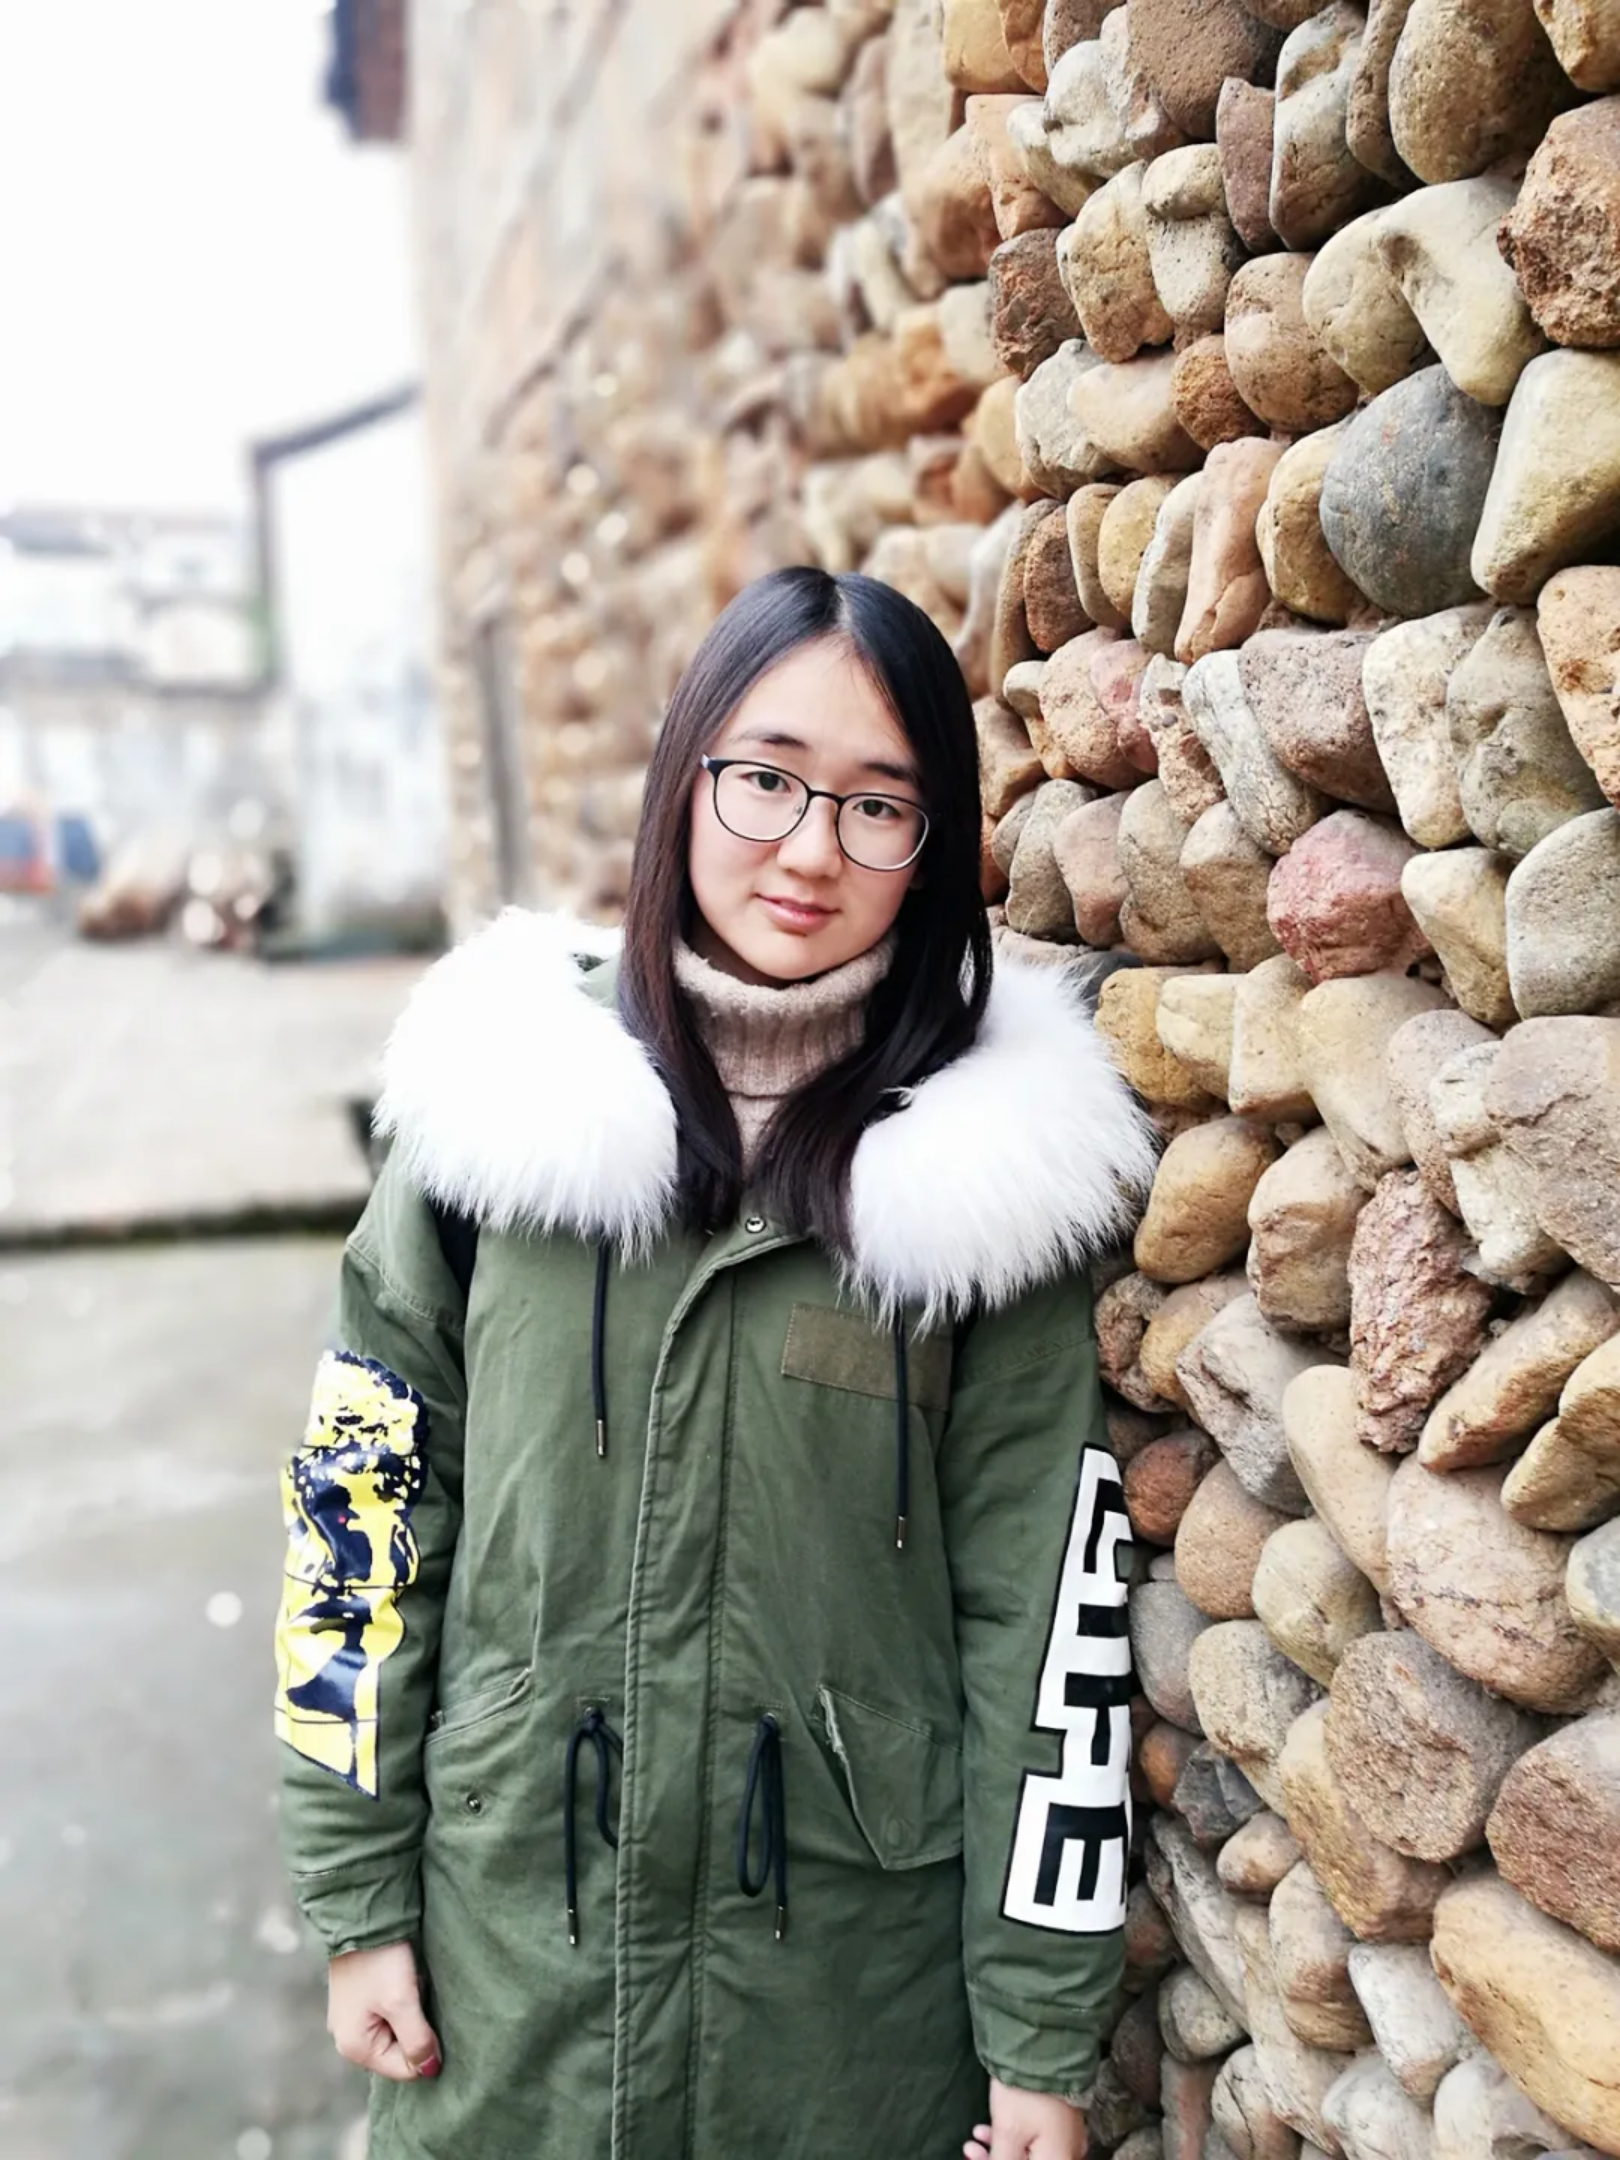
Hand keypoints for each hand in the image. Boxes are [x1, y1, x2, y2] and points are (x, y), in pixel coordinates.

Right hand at [327, 1940, 441, 2081]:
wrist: (363, 1916)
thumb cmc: (380, 1960)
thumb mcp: (402, 2002)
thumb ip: (417, 2040)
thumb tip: (429, 2070)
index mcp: (355, 2047)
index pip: (405, 2070)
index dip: (427, 2050)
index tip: (436, 2021)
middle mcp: (349, 2038)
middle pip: (400, 2052)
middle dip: (419, 2031)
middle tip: (425, 2001)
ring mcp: (354, 2019)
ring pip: (397, 2032)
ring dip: (413, 2015)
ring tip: (417, 1989)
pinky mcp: (362, 1999)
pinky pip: (390, 2014)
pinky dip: (404, 2003)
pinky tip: (409, 1983)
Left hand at [964, 2078, 1088, 2159]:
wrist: (1044, 2043)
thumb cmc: (1026, 2090)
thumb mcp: (1007, 2133)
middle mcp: (1068, 2152)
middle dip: (996, 2159)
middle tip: (971, 2152)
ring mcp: (1064, 2134)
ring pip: (1029, 2153)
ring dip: (999, 2150)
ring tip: (974, 2138)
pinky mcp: (1057, 2118)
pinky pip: (1034, 2139)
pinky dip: (1010, 2138)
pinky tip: (985, 2129)